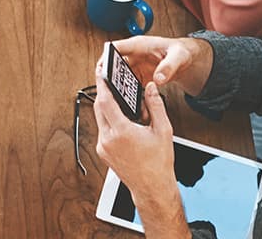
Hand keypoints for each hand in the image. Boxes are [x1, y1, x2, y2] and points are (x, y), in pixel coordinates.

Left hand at [94, 77, 184, 232]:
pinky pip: (101, 129)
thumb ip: (156, 105)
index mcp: (122, 132)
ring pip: (99, 118)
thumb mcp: (163, 131)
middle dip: (104, 93)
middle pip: (99, 107)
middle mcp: (108, 140)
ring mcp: (103, 147)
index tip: (101, 72)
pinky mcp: (102, 152)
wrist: (152, 189)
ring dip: (106, 107)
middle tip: (109, 81)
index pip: (105, 101)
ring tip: (119, 100)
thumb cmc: (159, 163)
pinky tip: (120, 119)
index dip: (102, 84)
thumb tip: (150, 87)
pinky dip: (108, 121)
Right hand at [111, 35, 214, 97]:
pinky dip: (130, 97)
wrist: (186, 59)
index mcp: (139, 45)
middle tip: (110, 92)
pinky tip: (136, 107)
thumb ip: (168, 67)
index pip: (116, 47)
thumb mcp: (178, 57)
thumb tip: (158, 79)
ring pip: (120, 78)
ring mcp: (135, 66)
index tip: (101, 69)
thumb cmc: (181, 52)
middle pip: (114, 65)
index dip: (106, 57)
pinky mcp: (139, 77)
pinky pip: (130, 87)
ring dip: (120, 90)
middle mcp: (134, 55)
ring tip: (124, 104)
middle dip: (110, 78)